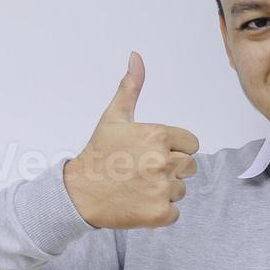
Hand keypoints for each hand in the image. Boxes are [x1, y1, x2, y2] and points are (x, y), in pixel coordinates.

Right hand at [63, 51, 199, 228]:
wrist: (79, 194)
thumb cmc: (99, 154)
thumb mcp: (114, 117)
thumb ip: (131, 87)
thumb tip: (136, 56)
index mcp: (157, 135)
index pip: (191, 144)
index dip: (174, 149)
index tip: (151, 154)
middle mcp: (163, 161)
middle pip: (189, 167)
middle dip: (170, 170)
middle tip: (142, 171)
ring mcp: (162, 188)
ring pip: (181, 190)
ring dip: (164, 191)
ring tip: (138, 187)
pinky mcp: (160, 213)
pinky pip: (175, 212)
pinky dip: (160, 212)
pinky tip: (139, 202)